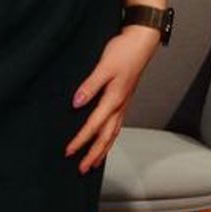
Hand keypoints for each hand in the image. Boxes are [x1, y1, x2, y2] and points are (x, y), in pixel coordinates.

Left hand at [66, 26, 162, 173]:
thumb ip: (90, 86)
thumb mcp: (104, 66)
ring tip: (94, 162)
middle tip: (82, 169)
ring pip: (113, 134)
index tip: (69, 151)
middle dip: (93, 154)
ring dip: (103, 150)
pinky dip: (110, 138)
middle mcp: (120, 106)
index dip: (80, 140)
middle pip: (106, 137)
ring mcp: (124, 104)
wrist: (142, 42)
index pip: (93, 126)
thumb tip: (76, 104)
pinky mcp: (124, 99)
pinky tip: (106, 139)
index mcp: (114, 100)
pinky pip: (116, 125)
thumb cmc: (123, 52)